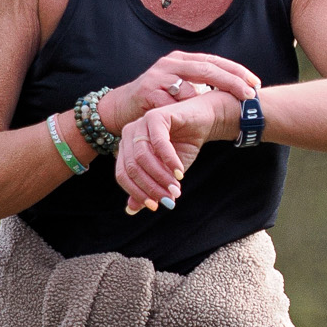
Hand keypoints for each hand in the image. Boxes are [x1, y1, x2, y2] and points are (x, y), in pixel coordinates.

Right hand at [97, 52, 260, 136]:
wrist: (120, 107)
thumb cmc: (155, 99)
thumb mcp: (178, 86)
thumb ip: (199, 84)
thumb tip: (231, 88)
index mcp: (182, 60)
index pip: (215, 61)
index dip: (237, 71)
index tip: (256, 84)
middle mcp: (171, 63)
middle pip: (208, 68)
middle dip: (232, 81)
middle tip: (250, 94)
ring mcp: (158, 76)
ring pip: (191, 84)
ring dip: (210, 97)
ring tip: (228, 107)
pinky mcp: (147, 92)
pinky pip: (171, 102)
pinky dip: (185, 109)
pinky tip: (198, 117)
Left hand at [116, 94, 239, 213]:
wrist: (203, 122)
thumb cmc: (182, 147)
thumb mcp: (165, 173)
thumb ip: (148, 188)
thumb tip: (130, 210)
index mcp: (126, 148)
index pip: (123, 175)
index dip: (137, 193)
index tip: (155, 206)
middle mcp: (128, 135)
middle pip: (132, 168)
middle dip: (151, 187)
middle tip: (169, 200)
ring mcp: (140, 123)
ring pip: (143, 158)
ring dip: (161, 176)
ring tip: (176, 188)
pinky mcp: (155, 116)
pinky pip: (159, 143)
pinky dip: (169, 160)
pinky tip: (179, 173)